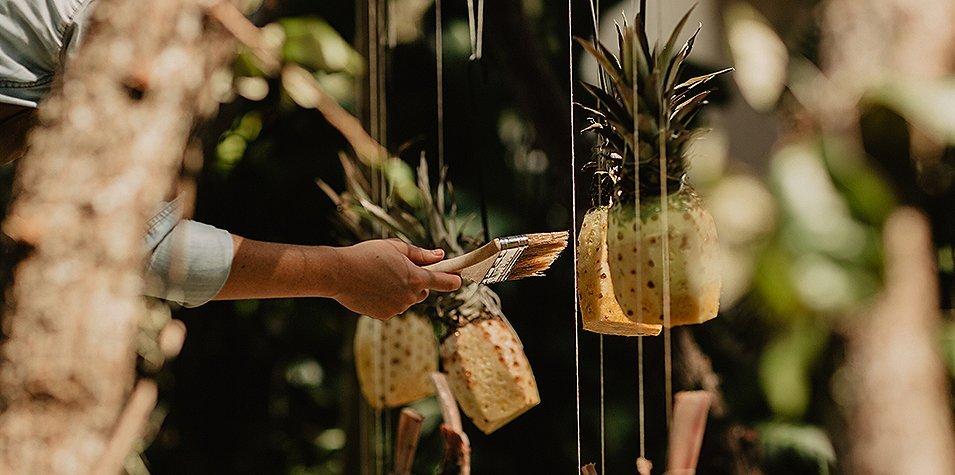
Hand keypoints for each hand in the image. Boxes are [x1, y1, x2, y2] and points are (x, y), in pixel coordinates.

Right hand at [331, 239, 461, 319]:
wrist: (340, 274)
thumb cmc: (367, 255)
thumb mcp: (396, 248)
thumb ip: (420, 254)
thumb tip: (439, 255)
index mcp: (416, 277)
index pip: (444, 281)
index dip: (453, 279)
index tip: (459, 279)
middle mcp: (410, 296)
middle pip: (422, 291)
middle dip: (416, 282)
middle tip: (399, 270)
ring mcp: (398, 308)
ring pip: (406, 300)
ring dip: (400, 291)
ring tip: (379, 278)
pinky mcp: (385, 316)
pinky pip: (392, 307)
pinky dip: (387, 299)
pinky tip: (372, 288)